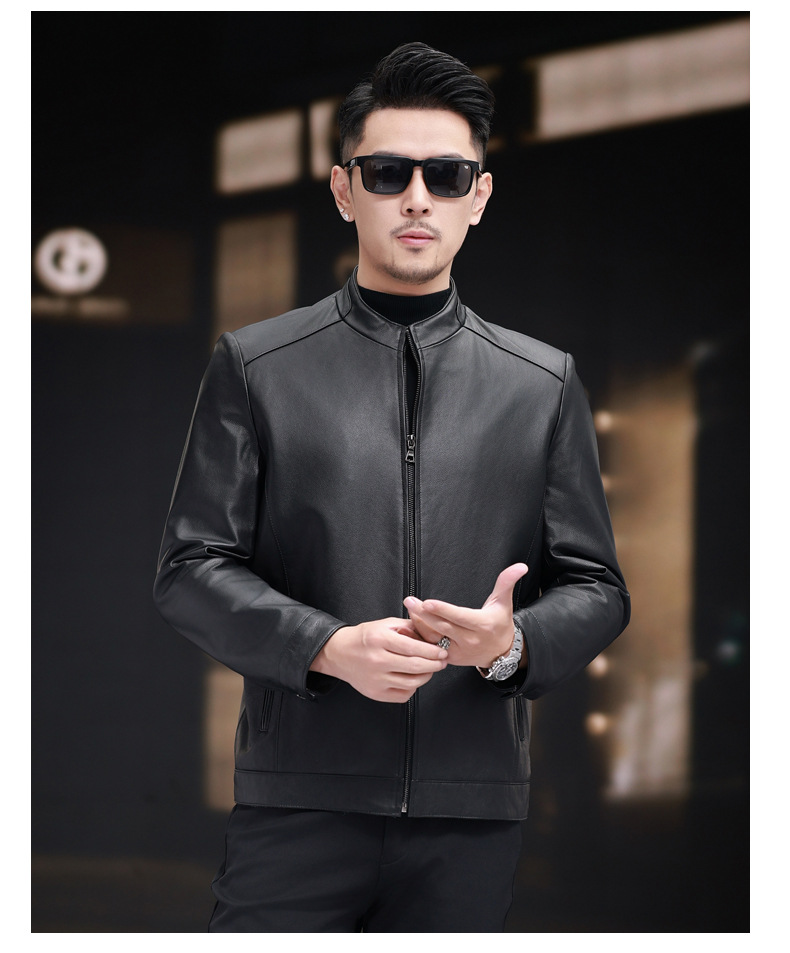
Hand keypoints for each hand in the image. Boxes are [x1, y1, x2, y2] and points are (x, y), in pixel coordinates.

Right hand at [310, 617, 448, 702]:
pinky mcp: (376, 693)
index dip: (432, 650)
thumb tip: (431, 634)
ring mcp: (376, 680)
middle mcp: (377, 660)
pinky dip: (413, 687)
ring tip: (430, 668)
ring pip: (412, 682)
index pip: (413, 647)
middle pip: (415, 666)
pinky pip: (403, 694)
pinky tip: (414, 678)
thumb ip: (408, 627)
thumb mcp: (384, 624)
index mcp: (379, 639)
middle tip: (443, 661)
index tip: (442, 650)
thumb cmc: (364, 638)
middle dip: (435, 664)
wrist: (339, 654)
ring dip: (427, 676)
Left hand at [404, 563, 527, 668]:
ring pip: (434, 638)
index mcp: (481, 625)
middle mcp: (469, 640)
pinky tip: (411, 624)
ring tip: (409, 609)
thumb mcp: (504, 603)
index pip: (459, 617)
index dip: (442, 610)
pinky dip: (421, 636)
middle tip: (409, 600)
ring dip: (419, 624)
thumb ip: (507, 582)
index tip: (427, 602)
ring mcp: (458, 651)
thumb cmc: (500, 624)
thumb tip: (520, 566)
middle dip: (423, 614)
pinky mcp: (450, 658)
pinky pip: (433, 647)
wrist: (501, 653)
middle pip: (442, 626)